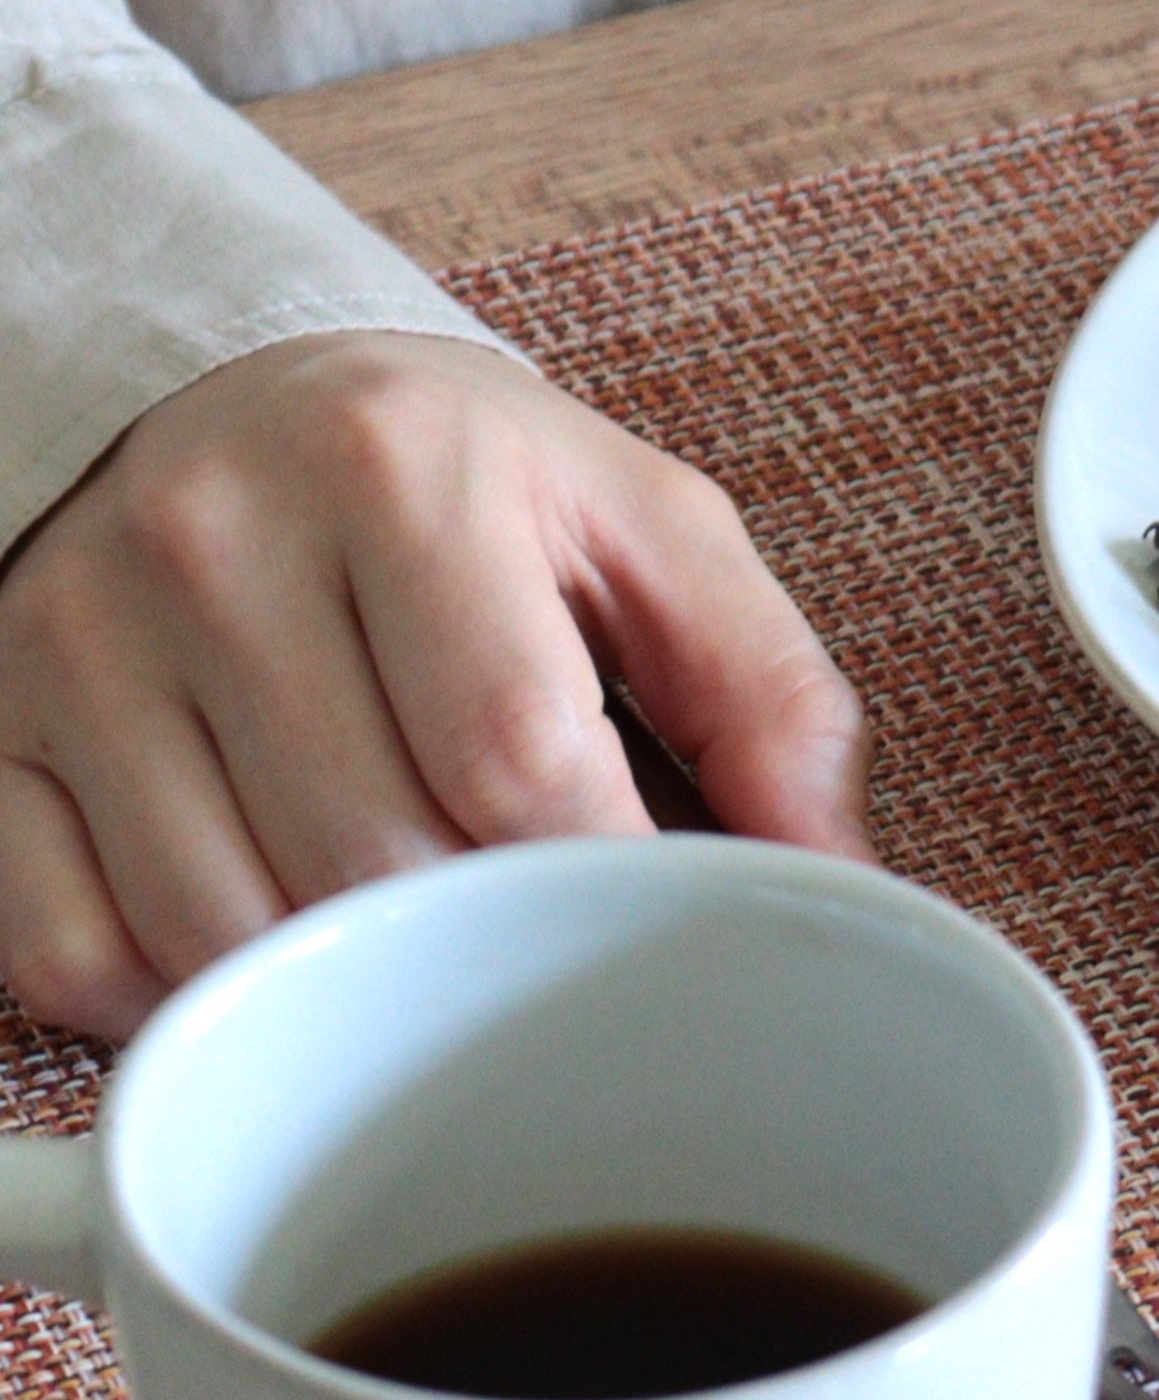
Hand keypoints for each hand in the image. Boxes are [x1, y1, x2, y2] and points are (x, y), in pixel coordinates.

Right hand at [0, 332, 871, 1040]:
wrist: (231, 400)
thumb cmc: (463, 488)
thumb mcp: (647, 533)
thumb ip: (772, 696)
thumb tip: (840, 884)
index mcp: (398, 471)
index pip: (519, 762)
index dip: (603, 884)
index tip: (646, 933)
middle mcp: (211, 542)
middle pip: (374, 864)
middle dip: (483, 936)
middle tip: (529, 929)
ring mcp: (73, 642)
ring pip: (223, 933)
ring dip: (338, 985)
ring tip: (405, 924)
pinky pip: (70, 955)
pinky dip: (180, 1000)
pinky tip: (265, 942)